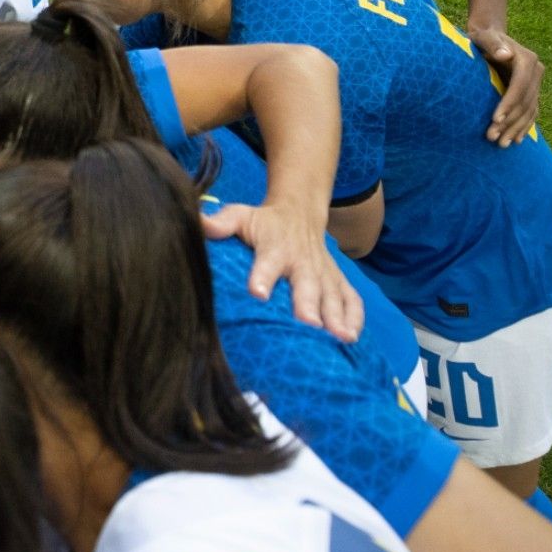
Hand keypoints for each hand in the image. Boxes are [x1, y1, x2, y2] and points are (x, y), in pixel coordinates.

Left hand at [203, 201, 363, 341]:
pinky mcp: (337, 279)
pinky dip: (355, 316)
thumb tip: (196, 221)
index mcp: (275, 247)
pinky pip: (351, 298)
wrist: (299, 213)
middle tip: (309, 325)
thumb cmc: (263, 222)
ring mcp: (323, 272)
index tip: (258, 293)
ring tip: (342, 338)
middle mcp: (302, 261)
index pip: (267, 262)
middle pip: (306, 284)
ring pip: (333, 295)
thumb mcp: (240, 216)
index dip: (262, 276)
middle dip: (308, 304)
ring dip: (338, 316)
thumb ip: (220, 223)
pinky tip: (353, 336)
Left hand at [470, 24, 542, 146]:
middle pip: (525, 101)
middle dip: (510, 121)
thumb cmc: (482, 38)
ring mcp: (535, 83)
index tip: (495, 119)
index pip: (520, 85)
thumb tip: (506, 54)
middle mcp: (536, 72)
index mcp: (527, 60)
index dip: (509, 103)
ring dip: (516, 129)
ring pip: (529, 110)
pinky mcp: (530, 91)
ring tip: (502, 144)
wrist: (490, 38)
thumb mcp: (484, 37)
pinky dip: (524, 126)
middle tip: (493, 138)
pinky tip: (516, 140)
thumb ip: (493, 44)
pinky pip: (531, 111)